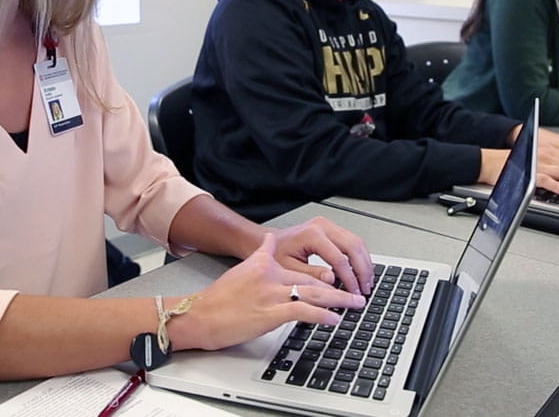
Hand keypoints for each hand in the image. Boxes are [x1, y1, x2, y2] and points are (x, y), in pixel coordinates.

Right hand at [169, 234, 364, 351]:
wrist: (199, 314)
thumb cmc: (219, 298)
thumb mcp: (242, 266)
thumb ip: (260, 252)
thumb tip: (269, 239)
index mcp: (266, 264)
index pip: (304, 268)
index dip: (326, 275)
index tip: (342, 279)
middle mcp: (271, 275)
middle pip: (314, 279)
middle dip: (340, 286)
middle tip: (358, 290)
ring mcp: (271, 294)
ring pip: (313, 293)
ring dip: (339, 300)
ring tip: (355, 304)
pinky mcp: (269, 313)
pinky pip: (302, 311)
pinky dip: (321, 315)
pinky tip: (334, 319)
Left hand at [271, 217, 374, 295]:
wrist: (272, 241)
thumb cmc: (277, 253)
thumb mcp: (289, 269)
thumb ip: (311, 275)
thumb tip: (332, 280)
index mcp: (311, 234)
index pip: (339, 258)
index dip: (349, 278)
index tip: (353, 293)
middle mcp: (322, 226)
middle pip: (353, 246)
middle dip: (362, 270)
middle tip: (365, 289)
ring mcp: (328, 226)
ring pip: (357, 242)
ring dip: (365, 263)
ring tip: (366, 282)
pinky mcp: (332, 229)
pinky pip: (352, 241)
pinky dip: (360, 257)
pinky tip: (361, 271)